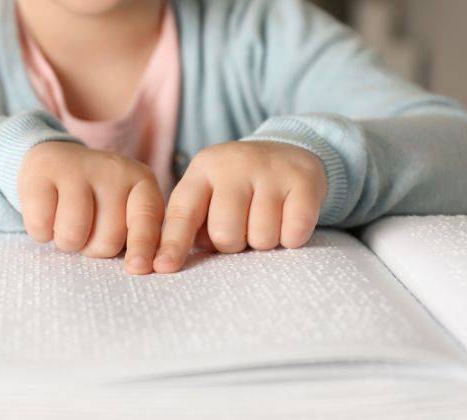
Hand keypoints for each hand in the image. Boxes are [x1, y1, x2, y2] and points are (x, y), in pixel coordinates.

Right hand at [18, 141, 164, 274]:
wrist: (54, 161)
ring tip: (67, 222)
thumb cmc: (96, 201)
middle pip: (107, 240)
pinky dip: (41, 231)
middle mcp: (114, 170)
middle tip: (87, 227)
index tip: (139, 268)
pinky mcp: (43, 171)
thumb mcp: (125, 213)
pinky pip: (41, 225)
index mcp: (142, 182)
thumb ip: (139, 238)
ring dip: (67, 242)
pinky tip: (47, 213)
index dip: (143, 246)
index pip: (147, 218)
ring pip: (73, 236)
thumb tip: (142, 268)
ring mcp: (77, 167)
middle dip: (93, 247)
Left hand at [152, 141, 327, 273]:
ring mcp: (270, 170)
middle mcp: (233, 165)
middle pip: (225, 234)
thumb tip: (165, 264)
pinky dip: (292, 237)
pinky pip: (294, 233)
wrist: (290, 151)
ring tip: (266, 220)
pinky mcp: (303, 180)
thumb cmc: (239, 188)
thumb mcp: (209, 195)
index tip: (163, 267)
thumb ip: (188, 226)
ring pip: (262, 238)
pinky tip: (289, 218)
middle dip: (234, 244)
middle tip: (243, 227)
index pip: (182, 213)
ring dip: (264, 242)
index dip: (173, 244)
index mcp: (202, 171)